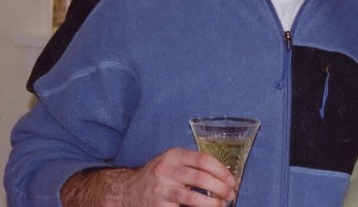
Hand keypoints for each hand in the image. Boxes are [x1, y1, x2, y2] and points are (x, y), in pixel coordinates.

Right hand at [61, 147, 235, 206]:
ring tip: (221, 205)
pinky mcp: (158, 206)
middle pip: (201, 179)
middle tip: (230, 195)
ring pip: (193, 198)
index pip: (203, 159)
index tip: (231, 180)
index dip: (221, 171)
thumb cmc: (157, 175)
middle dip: (221, 188)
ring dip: (212, 204)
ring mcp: (161, 190)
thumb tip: (223, 175)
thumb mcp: (171, 161)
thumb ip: (192, 164)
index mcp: (173, 155)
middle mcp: (166, 170)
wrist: (126, 190)